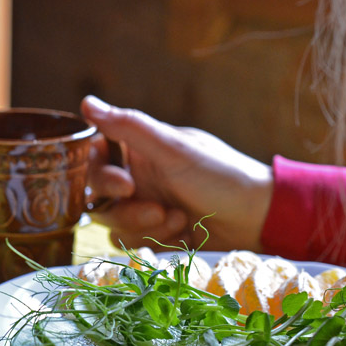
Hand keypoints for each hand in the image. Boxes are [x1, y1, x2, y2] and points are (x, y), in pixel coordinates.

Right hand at [81, 95, 272, 251]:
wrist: (259, 218)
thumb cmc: (221, 176)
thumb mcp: (174, 150)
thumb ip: (130, 127)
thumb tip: (86, 103)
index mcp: (139, 150)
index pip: (94, 159)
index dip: (101, 176)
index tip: (126, 186)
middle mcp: (138, 176)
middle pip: (100, 198)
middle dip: (129, 210)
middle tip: (160, 210)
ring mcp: (145, 206)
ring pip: (115, 224)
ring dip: (146, 227)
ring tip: (180, 220)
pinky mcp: (155, 233)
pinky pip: (133, 243)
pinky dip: (156, 241)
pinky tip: (183, 233)